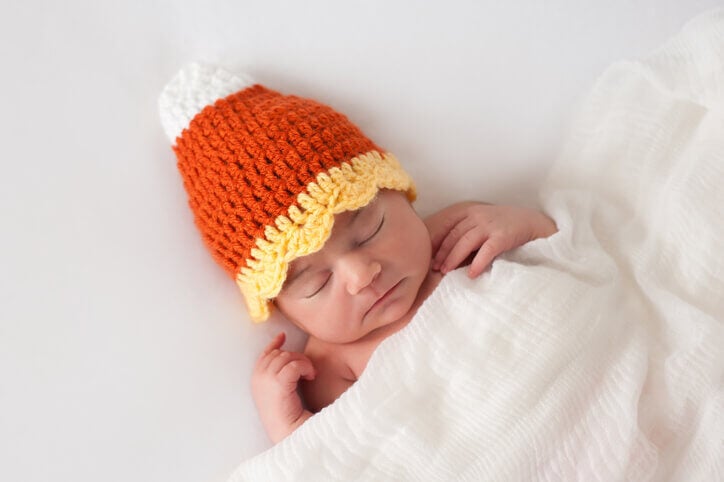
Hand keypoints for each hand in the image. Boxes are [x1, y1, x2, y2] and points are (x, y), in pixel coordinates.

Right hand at [251, 332, 315, 442]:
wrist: (288, 431)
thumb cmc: (287, 413)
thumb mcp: (277, 388)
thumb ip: (278, 369)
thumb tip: (282, 341)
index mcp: (256, 379)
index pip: (265, 354)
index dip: (275, 344)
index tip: (283, 336)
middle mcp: (258, 377)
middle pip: (280, 353)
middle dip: (296, 357)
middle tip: (307, 370)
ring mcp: (266, 379)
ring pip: (288, 357)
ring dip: (303, 363)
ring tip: (310, 375)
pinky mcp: (278, 382)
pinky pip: (295, 365)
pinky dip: (306, 368)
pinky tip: (310, 377)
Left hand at [427, 202, 556, 277]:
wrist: (533, 223)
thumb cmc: (504, 227)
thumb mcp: (481, 224)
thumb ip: (465, 233)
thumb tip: (443, 254)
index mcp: (469, 212)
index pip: (446, 226)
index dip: (434, 241)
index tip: (425, 255)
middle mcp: (477, 216)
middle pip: (453, 235)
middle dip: (442, 253)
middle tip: (434, 269)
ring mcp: (490, 225)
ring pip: (465, 242)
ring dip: (453, 258)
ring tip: (445, 272)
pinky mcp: (503, 236)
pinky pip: (486, 251)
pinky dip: (477, 263)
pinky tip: (471, 274)